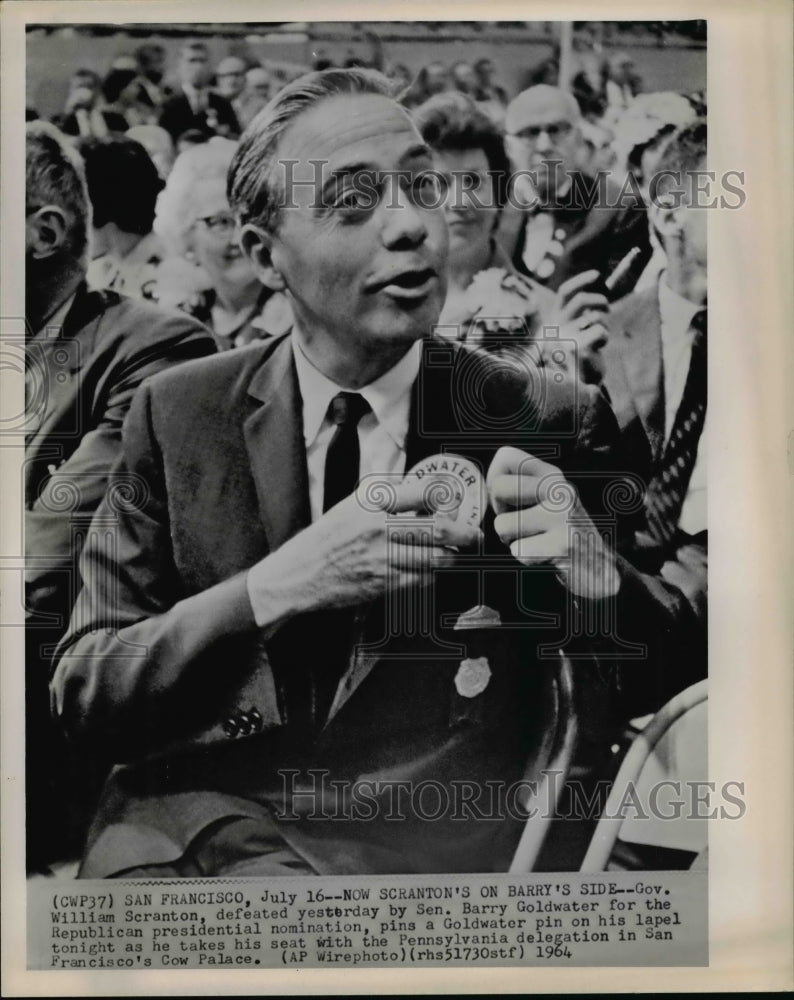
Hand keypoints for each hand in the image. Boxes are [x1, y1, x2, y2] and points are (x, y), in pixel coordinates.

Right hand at [249, 478, 482, 624]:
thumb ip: (385, 494)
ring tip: (455, 554)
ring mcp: (382, 558)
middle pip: (439, 528)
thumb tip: (422, 489)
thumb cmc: (326, 537)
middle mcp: (379, 527)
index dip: (447, 498)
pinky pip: (422, 579)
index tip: (455, 503)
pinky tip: (431, 570)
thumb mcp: (351, 503)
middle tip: (474, 535)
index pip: (425, 493)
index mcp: (373, 502)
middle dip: (465, 534)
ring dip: (453, 557)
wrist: (299, 574)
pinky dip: (433, 574)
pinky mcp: (383, 584)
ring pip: (436, 558)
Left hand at [487, 446, 619, 598]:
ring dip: (513, 541)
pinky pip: (518, 552)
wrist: (600, 568)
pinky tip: (546, 556)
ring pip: (502, 525)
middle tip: (522, 525)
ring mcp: (562, 515)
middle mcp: (559, 489)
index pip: (505, 456)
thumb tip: (484, 488)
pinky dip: (526, 559)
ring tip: (537, 541)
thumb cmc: (561, 532)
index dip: (495, 480)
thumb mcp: (546, 499)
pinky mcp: (562, 544)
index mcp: (552, 474)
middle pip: (498, 487)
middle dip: (500, 513)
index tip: (508, 501)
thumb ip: (519, 486)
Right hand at [536, 269, 609, 383]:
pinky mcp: (578, 348)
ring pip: (595, 317)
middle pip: (582, 300)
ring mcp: (565, 337)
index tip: (597, 274)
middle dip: (600, 301)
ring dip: (603, 324)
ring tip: (598, 338)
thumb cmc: (577, 357)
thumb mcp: (574, 332)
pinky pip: (601, 331)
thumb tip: (596, 293)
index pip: (565, 293)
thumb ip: (579, 315)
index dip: (581, 280)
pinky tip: (598, 349)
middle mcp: (556, 327)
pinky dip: (604, 338)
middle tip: (607, 309)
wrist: (573, 386)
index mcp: (552, 320)